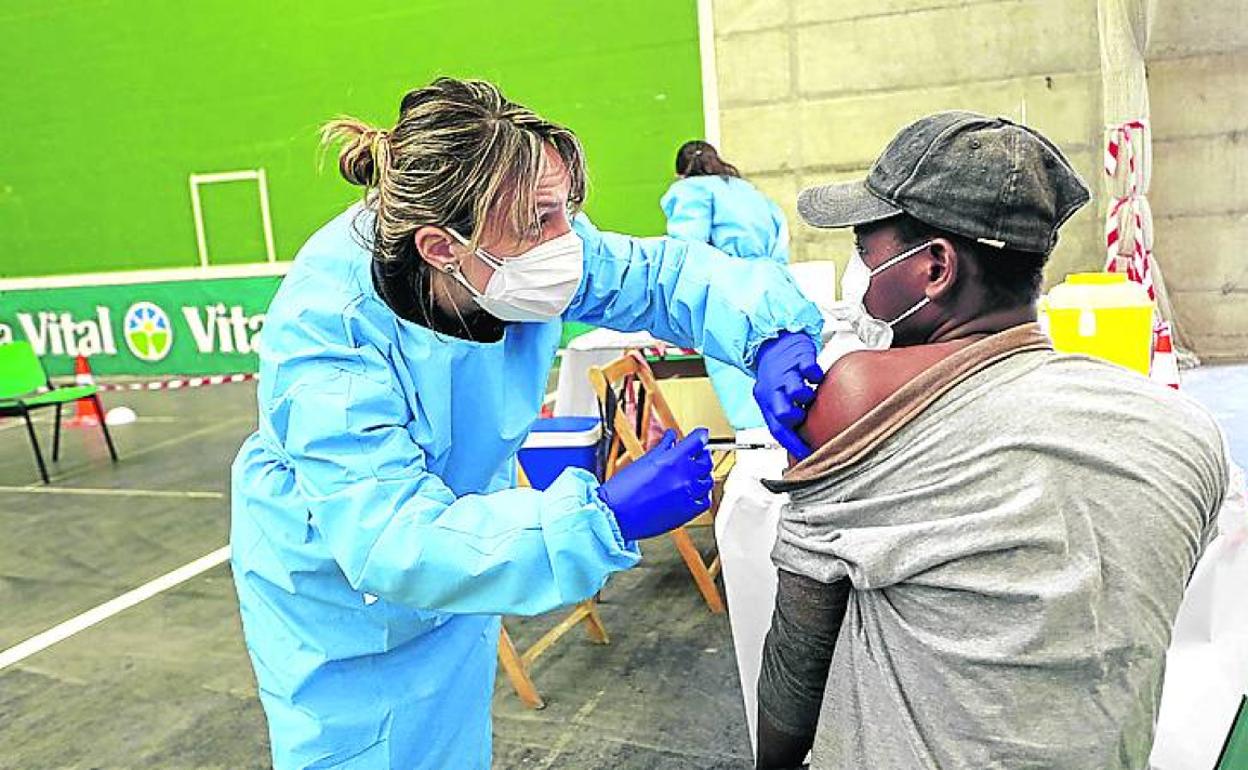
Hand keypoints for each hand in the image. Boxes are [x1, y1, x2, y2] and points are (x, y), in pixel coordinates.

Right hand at [597, 428, 713, 540]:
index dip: (701, 436)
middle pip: (706, 461)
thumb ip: (662, 448)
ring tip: (695, 473)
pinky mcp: (687, 513)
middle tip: (697, 454)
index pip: (698, 441)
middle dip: (702, 455)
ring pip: (708, 481)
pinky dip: (702, 495)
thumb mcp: (644, 461)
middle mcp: (684, 476)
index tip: (701, 435)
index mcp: (673, 460)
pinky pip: (704, 501)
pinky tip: (695, 492)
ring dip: (703, 475)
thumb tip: (671, 439)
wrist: (616, 514)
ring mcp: (688, 495)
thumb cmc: (623, 490)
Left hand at [752, 332, 824, 459]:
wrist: (771, 341)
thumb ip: (783, 416)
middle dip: (796, 418)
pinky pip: (809, 369)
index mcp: (766, 401)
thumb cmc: (775, 374)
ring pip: (797, 391)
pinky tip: (815, 377)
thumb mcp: (773, 397)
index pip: (777, 429)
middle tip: (804, 415)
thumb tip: (799, 440)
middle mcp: (774, 388)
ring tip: (810, 394)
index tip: (805, 455)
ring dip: (807, 397)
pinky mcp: (799, 358)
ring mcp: (787, 373)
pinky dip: (815, 375)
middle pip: (783, 413)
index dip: (792, 444)